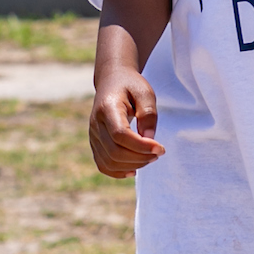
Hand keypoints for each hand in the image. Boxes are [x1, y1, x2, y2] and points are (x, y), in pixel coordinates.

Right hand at [88, 62, 163, 177]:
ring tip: (150, 157)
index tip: (160, 148)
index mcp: (108, 108)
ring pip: (109, 162)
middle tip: (159, 153)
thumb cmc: (130, 86)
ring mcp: (93, 135)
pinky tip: (134, 169)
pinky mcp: (95, 143)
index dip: (141, 146)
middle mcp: (96, 123)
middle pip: (114, 152)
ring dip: (132, 165)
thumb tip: (149, 139)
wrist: (112, 81)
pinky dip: (118, 172)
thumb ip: (148, 114)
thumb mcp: (145, 92)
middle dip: (140, 158)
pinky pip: (103, 165)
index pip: (120, 134)